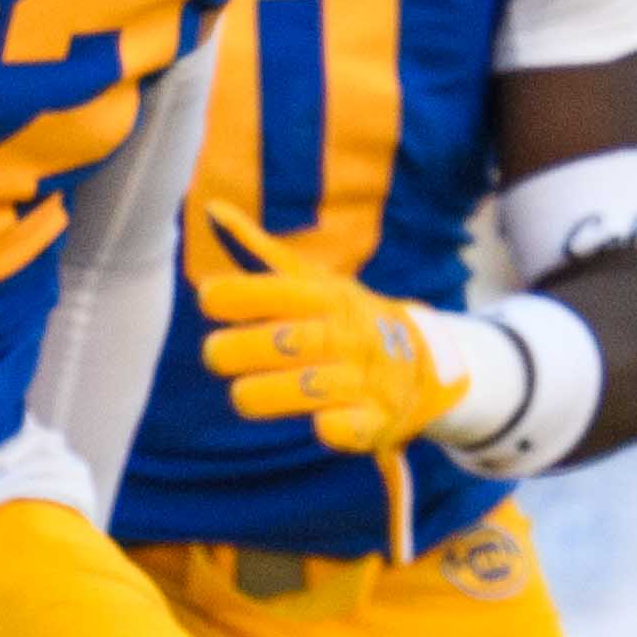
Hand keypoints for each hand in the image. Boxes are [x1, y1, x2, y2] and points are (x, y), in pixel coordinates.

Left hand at [198, 276, 471, 456]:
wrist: (426, 362)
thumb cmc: (346, 317)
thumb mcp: (312, 279)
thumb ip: (260, 250)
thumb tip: (213, 208)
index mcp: (328, 297)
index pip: (277, 291)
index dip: (234, 295)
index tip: (210, 299)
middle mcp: (346, 334)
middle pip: (284, 343)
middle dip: (238, 350)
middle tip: (215, 355)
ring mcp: (363, 378)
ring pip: (306, 389)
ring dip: (263, 393)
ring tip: (244, 393)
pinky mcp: (375, 420)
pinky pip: (345, 428)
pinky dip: (327, 427)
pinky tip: (316, 421)